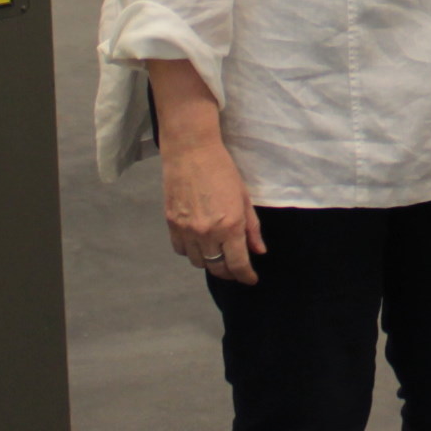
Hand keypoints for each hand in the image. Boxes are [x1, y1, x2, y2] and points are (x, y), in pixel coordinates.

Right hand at [164, 136, 268, 284]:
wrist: (191, 151)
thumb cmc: (222, 170)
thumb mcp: (244, 198)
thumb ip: (252, 228)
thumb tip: (258, 251)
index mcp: (230, 226)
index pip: (238, 264)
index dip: (245, 276)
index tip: (250, 279)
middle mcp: (207, 232)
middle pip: (218, 268)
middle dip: (229, 273)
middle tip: (236, 270)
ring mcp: (187, 230)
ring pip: (198, 262)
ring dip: (210, 263)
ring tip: (218, 254)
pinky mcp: (172, 224)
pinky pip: (181, 250)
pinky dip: (191, 252)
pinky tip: (199, 244)